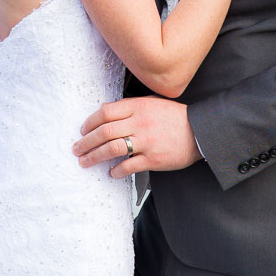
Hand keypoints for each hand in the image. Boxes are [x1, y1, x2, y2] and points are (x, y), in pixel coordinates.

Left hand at [73, 96, 201, 178]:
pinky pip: (128, 166)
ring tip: (84, 162)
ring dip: (94, 156)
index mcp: (139, 106)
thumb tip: (104, 110)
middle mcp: (140, 122)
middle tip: (76, 149)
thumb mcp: (152, 102)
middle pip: (104, 132)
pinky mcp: (153, 159)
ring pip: (111, 149)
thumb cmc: (175, 116)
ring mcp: (146, 142)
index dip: (90, 122)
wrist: (199, 131)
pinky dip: (116, 171)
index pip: (105, 112)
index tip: (82, 130)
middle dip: (86, 142)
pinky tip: (110, 173)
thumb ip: (130, 105)